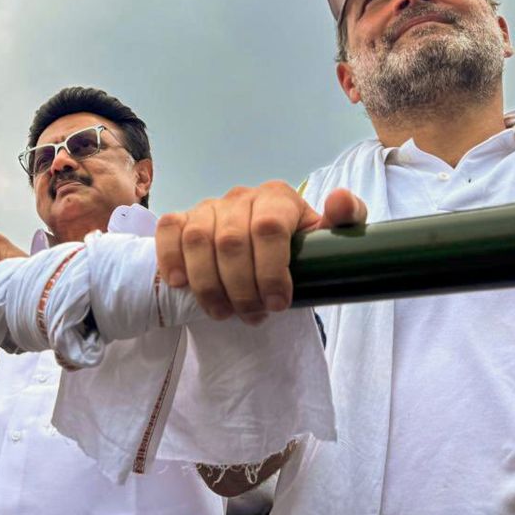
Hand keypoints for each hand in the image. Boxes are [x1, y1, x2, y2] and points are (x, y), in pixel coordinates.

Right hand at [155, 182, 366, 323]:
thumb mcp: (329, 240)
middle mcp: (241, 197)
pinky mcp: (183, 219)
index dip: (270, 271)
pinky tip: (180, 284)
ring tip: (222, 313)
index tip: (278, 304)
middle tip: (253, 317)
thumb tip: (338, 199)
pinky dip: (170, 257)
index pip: (268, 228)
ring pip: (197, 240)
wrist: (268, 250)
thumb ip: (346, 219)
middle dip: (240, 288)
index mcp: (277, 197)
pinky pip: (168, 230)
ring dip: (208, 285)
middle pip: (231, 241)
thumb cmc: (301, 249)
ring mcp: (209, 207)